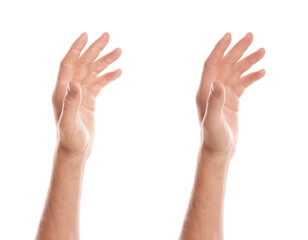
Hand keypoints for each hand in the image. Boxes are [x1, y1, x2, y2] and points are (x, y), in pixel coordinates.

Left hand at [52, 32, 121, 158]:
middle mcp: (70, 89)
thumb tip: (74, 83)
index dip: (76, 49)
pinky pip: (99, 84)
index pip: (69, 64)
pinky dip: (108, 77)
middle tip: (108, 37)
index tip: (86, 35)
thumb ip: (70, 103)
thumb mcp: (69, 123)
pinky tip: (118, 72)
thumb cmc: (70, 140)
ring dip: (105, 62)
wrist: (75, 151)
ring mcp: (80, 94)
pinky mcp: (89, 100)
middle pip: (83, 64)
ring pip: (93, 72)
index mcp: (62, 91)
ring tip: (118, 51)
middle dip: (95, 50)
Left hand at [196, 32, 264, 158]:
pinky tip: (261, 72)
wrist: (218, 151)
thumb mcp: (213, 122)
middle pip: (225, 64)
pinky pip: (241, 84)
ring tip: (262, 52)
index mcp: (204, 91)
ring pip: (235, 72)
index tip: (230, 35)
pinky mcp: (231, 101)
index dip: (219, 49)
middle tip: (251, 36)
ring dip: (247, 62)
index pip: (211, 64)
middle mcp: (212, 90)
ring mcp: (222, 95)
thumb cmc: (213, 139)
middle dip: (237, 50)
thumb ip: (214, 103)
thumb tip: (218, 84)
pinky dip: (250, 77)